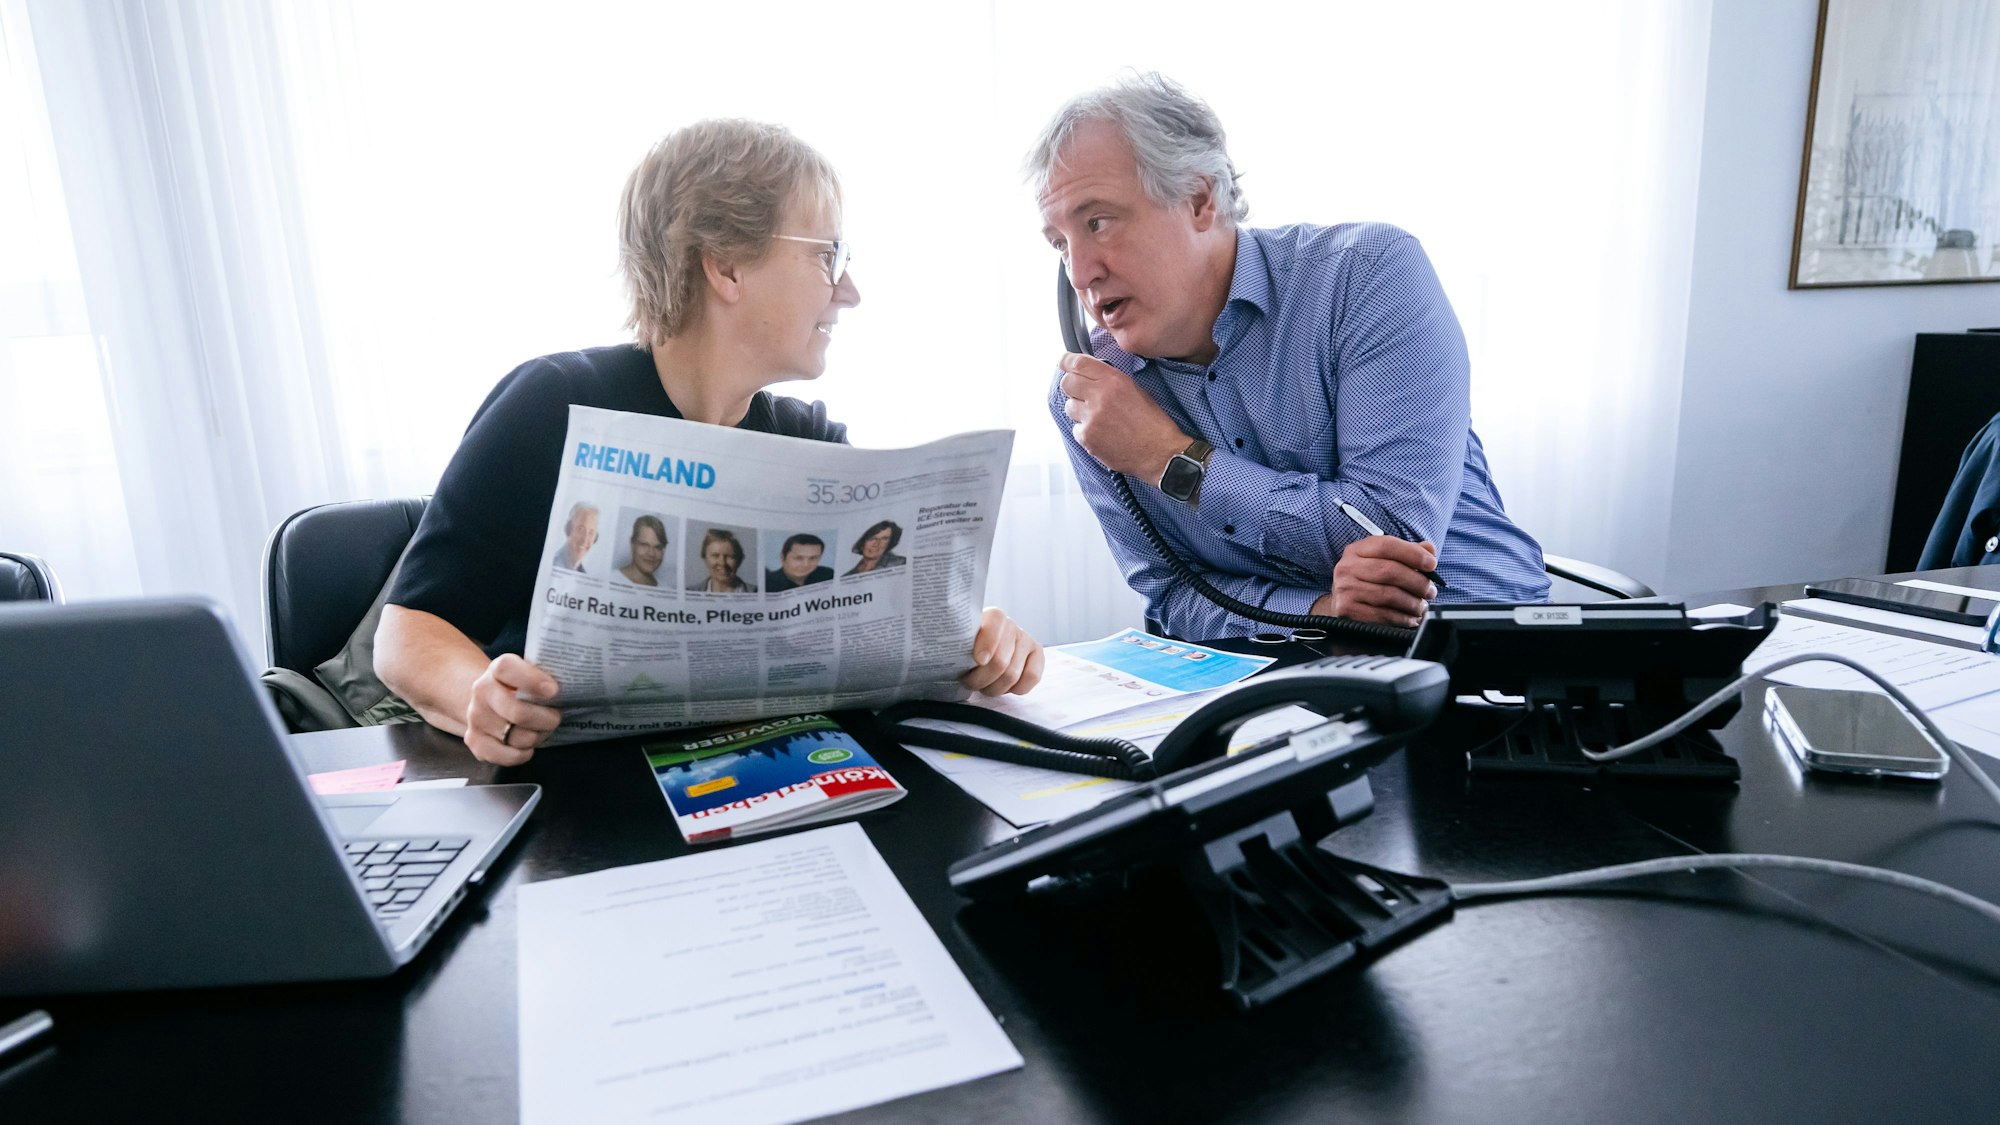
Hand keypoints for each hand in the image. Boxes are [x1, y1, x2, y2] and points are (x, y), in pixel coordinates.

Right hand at [463, 654, 562, 765]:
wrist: (489, 701)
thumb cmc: (521, 688)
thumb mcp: (531, 675)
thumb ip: (545, 678)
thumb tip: (574, 687)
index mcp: (497, 669)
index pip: (507, 668)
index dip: (532, 680)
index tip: (554, 691)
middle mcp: (481, 691)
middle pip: (516, 712)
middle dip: (545, 719)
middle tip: (555, 718)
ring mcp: (475, 717)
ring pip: (516, 737)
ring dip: (537, 737)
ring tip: (541, 730)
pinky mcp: (475, 741)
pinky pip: (507, 756)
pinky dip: (523, 754)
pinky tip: (527, 746)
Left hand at [961, 607, 1045, 696]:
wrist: (980, 652)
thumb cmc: (966, 649)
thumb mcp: (959, 643)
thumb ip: (959, 644)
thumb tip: (953, 655)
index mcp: (991, 616)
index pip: (994, 623)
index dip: (987, 643)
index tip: (977, 660)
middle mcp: (1011, 625)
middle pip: (1000, 661)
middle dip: (980, 679)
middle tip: (969, 682)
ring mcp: (1026, 640)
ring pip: (1012, 675)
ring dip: (993, 688)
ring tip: (983, 686)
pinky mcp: (1037, 655)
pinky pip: (1032, 677)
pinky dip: (1014, 689)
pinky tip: (1002, 686)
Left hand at [1058, 352, 1188, 479]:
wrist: (1158, 451)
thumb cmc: (1151, 422)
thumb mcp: (1135, 390)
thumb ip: (1109, 380)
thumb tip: (1089, 375)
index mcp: (1113, 381)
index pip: (1079, 363)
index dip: (1066, 361)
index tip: (1063, 362)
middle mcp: (1099, 397)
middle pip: (1067, 383)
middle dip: (1072, 386)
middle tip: (1082, 393)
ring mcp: (1091, 418)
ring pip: (1069, 406)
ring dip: (1078, 409)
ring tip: (1098, 417)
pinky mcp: (1087, 438)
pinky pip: (1076, 428)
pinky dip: (1085, 430)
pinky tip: (1102, 433)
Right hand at [1315, 537, 1438, 627]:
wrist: (1344, 603)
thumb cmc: (1369, 580)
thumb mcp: (1385, 562)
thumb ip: (1407, 553)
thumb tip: (1429, 549)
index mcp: (1357, 550)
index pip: (1386, 545)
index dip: (1413, 554)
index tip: (1432, 564)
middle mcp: (1347, 567)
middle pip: (1389, 571)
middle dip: (1417, 582)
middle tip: (1430, 591)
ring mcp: (1345, 589)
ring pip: (1388, 595)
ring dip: (1412, 602)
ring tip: (1422, 606)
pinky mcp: (1347, 610)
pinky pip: (1382, 614)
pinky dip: (1401, 618)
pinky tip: (1410, 618)